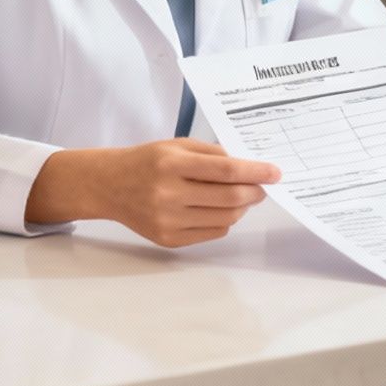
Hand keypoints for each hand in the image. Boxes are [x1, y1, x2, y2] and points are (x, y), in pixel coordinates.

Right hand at [25, 139, 279, 247]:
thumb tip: (250, 168)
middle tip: (262, 186)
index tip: (275, 172)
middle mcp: (169, 194)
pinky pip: (212, 233)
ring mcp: (168, 220)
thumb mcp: (178, 146)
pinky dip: (225, 221)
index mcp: (172, 164)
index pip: (227, 170)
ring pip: (225, 219)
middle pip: (230, 199)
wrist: (110, 185)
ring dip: (242, 208)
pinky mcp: (168, 239)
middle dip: (254, 192)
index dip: (256, 172)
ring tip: (242, 196)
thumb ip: (213, 155)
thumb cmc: (148, 161)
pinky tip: (219, 209)